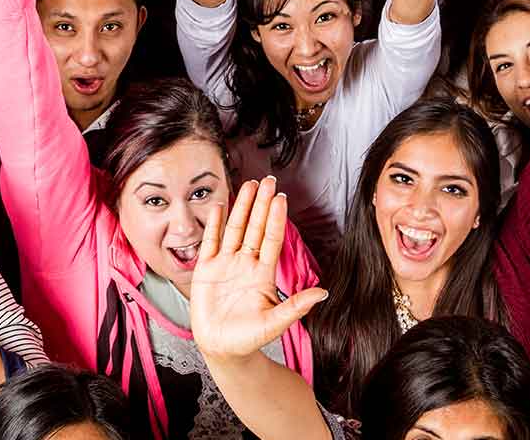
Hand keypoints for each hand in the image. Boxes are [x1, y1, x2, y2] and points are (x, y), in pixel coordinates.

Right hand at [191, 177, 329, 360]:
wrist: (223, 349)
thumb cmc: (250, 338)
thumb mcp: (276, 322)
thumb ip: (297, 306)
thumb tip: (324, 293)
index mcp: (263, 273)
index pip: (271, 239)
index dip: (275, 218)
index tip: (281, 198)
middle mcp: (245, 264)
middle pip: (255, 227)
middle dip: (261, 203)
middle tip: (268, 180)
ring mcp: (225, 265)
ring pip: (234, 229)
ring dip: (241, 207)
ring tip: (248, 185)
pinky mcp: (206, 270)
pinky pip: (210, 242)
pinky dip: (214, 225)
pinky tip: (218, 207)